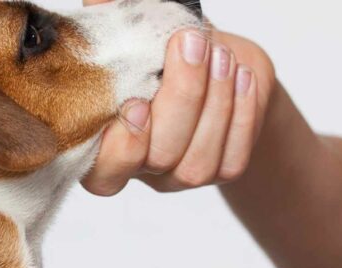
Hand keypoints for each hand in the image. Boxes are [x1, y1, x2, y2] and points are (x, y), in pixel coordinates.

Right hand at [81, 0, 275, 194]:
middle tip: (190, 45)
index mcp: (103, 146)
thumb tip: (99, 5)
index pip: (103, 174)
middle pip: (158, 158)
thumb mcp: (134, 32)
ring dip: (214, 103)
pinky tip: (241, 76)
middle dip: (181, 99)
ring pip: (197, 163)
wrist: (212, 60)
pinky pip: (232, 159)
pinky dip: (240, 114)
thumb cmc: (161, 49)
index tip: (137, 102)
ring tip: (220, 54)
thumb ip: (113, 23)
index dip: (121, 148)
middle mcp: (140, 170)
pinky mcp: (220, 170)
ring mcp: (179, 176)